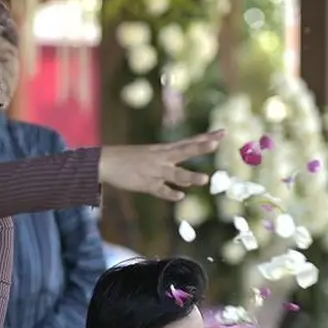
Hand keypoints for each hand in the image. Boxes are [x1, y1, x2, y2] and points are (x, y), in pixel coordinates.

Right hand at [98, 131, 221, 200]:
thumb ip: (168, 164)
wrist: (104, 161)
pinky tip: (180, 196)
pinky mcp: (145, 184)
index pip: (188, 142)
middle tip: (217, 142)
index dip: (206, 138)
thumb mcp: (150, 156)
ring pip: (175, 174)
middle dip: (200, 147)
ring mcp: (154, 171)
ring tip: (205, 179)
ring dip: (189, 176)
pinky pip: (160, 190)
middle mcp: (161, 158)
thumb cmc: (128, 159)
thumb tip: (183, 179)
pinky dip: (170, 193)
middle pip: (184, 151)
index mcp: (163, 150)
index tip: (223, 132)